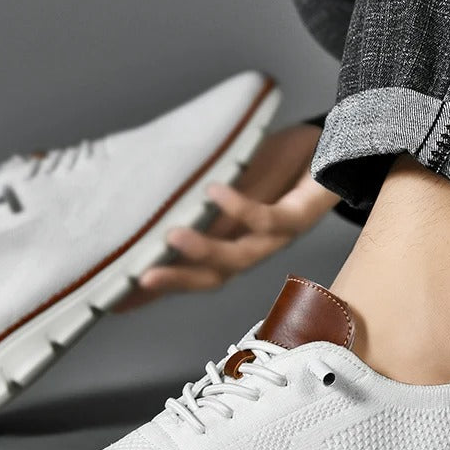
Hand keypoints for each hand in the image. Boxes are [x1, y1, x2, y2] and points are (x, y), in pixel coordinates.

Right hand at [115, 124, 338, 309]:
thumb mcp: (230, 176)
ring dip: (204, 251)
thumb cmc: (278, 165)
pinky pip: (268, 220)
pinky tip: (215, 191)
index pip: (190, 273)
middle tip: (140, 280)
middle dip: (176, 283)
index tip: (116, 303)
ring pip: (239, 258)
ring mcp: (277, 238)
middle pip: (212, 278)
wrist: (333, 147)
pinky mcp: (299, 217)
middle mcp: (253, 248)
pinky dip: (240, 208)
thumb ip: (198, 192)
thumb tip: (155, 195)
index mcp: (232, 242)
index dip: (158, 291)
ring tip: (172, 237)